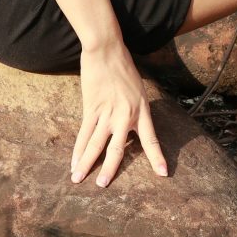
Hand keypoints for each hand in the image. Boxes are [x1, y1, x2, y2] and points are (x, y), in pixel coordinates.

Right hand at [71, 46, 167, 187]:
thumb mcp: (138, 90)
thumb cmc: (124, 68)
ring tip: (78, 179)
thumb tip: (130, 128)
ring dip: (86, 163)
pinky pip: (83, 133)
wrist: (107, 50)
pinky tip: (73, 161)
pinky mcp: (91, 107)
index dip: (157, 157)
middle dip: (111, 169)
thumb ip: (135, 110)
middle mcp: (125, 114)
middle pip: (117, 148)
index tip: (163, 174)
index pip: (151, 139)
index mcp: (142, 110)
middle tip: (103, 185)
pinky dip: (77, 149)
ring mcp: (106, 112)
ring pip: (96, 144)